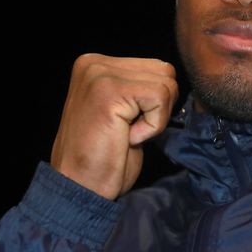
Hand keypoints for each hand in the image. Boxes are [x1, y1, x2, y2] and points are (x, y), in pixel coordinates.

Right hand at [50, 54, 177, 199]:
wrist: (79, 188)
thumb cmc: (104, 156)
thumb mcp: (124, 111)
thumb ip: (139, 87)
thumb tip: (171, 80)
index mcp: (97, 65)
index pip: (157, 68)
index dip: (156, 103)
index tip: (127, 124)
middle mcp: (95, 63)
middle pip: (165, 72)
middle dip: (159, 107)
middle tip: (129, 130)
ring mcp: (99, 74)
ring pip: (166, 84)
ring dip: (156, 117)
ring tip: (126, 132)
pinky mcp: (109, 90)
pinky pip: (159, 98)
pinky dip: (153, 125)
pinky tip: (128, 137)